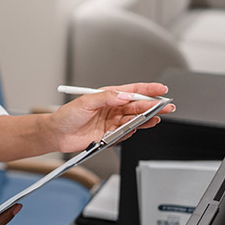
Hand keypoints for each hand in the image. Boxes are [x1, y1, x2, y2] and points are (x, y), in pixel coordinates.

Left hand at [50, 82, 173, 152]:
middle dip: (153, 105)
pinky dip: (134, 130)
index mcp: (108, 96)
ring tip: (158, 117)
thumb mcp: (86, 101)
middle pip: (138, 105)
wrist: (58, 134)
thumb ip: (106, 98)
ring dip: (147, 118)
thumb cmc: (67, 115)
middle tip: (167, 106)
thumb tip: (123, 95)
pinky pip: (127, 132)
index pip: (133, 90)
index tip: (161, 89)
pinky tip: (141, 127)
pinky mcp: (111, 135)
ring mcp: (113, 122)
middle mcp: (113, 108)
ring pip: (135, 119)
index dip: (148, 89)